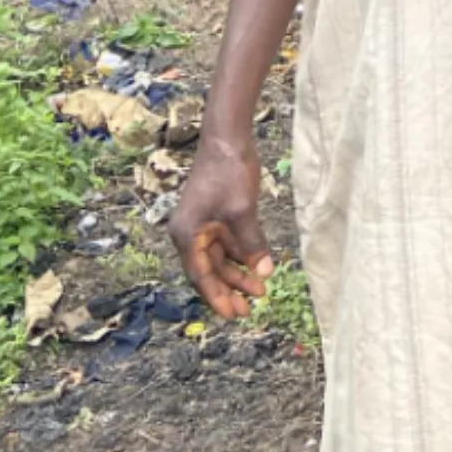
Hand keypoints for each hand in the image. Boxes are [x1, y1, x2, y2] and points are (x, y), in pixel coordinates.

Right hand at [168, 141, 274, 319]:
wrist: (227, 137)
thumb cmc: (228, 173)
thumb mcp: (241, 211)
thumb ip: (252, 244)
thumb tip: (265, 273)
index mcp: (187, 235)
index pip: (201, 276)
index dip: (218, 297)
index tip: (234, 315)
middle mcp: (190, 233)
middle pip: (210, 270)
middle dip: (230, 289)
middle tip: (251, 309)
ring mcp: (203, 223)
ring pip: (220, 258)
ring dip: (238, 272)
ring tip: (261, 289)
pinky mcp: (216, 214)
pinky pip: (227, 242)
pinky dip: (242, 254)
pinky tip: (259, 265)